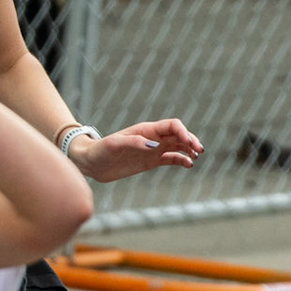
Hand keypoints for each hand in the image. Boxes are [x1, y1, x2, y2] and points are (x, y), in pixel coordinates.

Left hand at [68, 119, 202, 181]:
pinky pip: (171, 159)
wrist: (91, 163)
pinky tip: (188, 165)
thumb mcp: (113, 145)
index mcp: (145, 130)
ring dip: (189, 150)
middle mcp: (152, 138)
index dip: (183, 131)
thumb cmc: (100, 150)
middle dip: (191, 140)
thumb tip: (153, 145)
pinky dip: (181, 160)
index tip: (189, 142)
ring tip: (196, 157)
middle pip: (178, 135)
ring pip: (178, 146)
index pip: (171, 125)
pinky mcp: (150, 161)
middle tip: (199, 150)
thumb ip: (132, 143)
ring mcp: (153, 150)